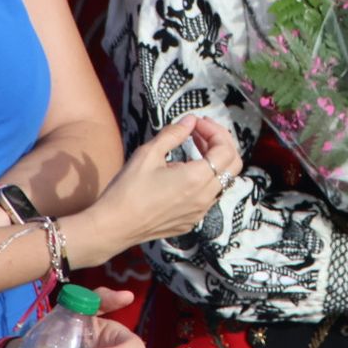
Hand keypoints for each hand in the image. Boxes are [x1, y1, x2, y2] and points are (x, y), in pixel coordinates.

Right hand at [82, 114, 243, 253]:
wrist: (114, 226)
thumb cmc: (128, 188)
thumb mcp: (149, 153)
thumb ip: (173, 134)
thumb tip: (190, 121)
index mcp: (197, 178)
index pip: (226, 149)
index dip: (215, 130)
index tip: (196, 123)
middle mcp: (205, 198)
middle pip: (233, 165)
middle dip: (221, 143)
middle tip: (200, 132)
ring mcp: (200, 212)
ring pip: (223, 182)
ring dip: (214, 161)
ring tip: (194, 148)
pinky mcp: (191, 221)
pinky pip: (209, 197)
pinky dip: (206, 179)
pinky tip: (185, 172)